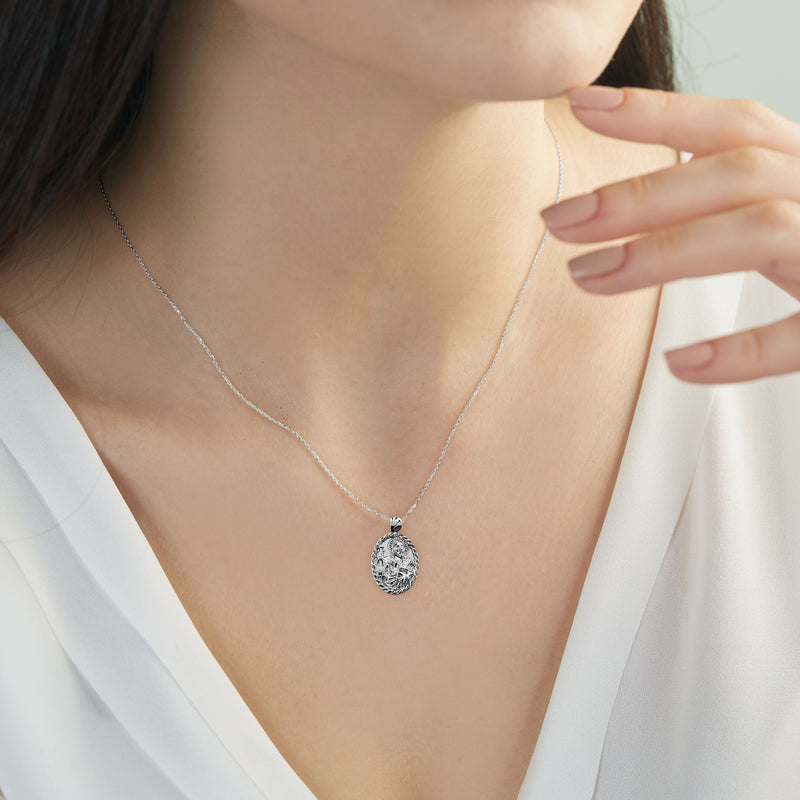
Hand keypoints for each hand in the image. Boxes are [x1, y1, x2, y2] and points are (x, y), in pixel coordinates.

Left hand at [541, 85, 799, 383]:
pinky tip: (683, 363)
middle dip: (640, 193)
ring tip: (585, 277)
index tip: (581, 105)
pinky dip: (743, 350)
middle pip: (736, 173)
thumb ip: (743, 198)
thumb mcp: (796, 209)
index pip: (737, 125)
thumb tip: (641, 203)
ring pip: (759, 231)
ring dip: (663, 253)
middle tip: (557, 220)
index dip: (661, 111)